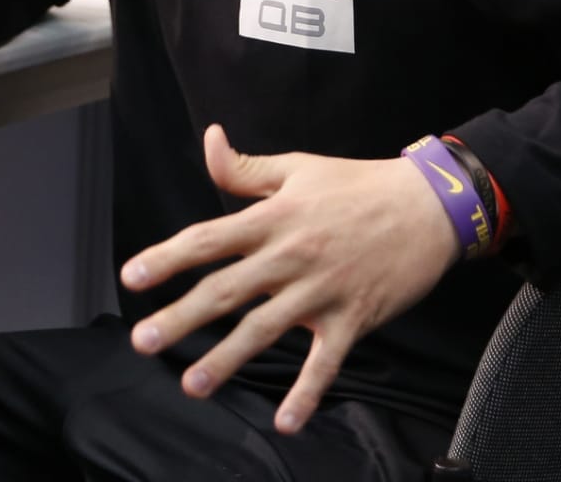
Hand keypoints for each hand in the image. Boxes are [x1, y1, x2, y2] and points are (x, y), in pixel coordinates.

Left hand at [120, 124, 459, 434]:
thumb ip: (243, 166)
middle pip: (226, 291)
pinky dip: (306, 392)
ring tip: (191, 384)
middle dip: (181, 316)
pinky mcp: (353, 318)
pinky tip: (285, 421)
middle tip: (143, 339)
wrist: (428, 206)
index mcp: (272, 217)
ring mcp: (321, 291)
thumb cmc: (356, 183)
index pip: (209, 239)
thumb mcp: (296, 166)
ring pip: (265, 330)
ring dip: (226, 359)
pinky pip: (326, 362)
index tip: (132, 276)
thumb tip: (208, 139)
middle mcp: (290, 256)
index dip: (168, 257)